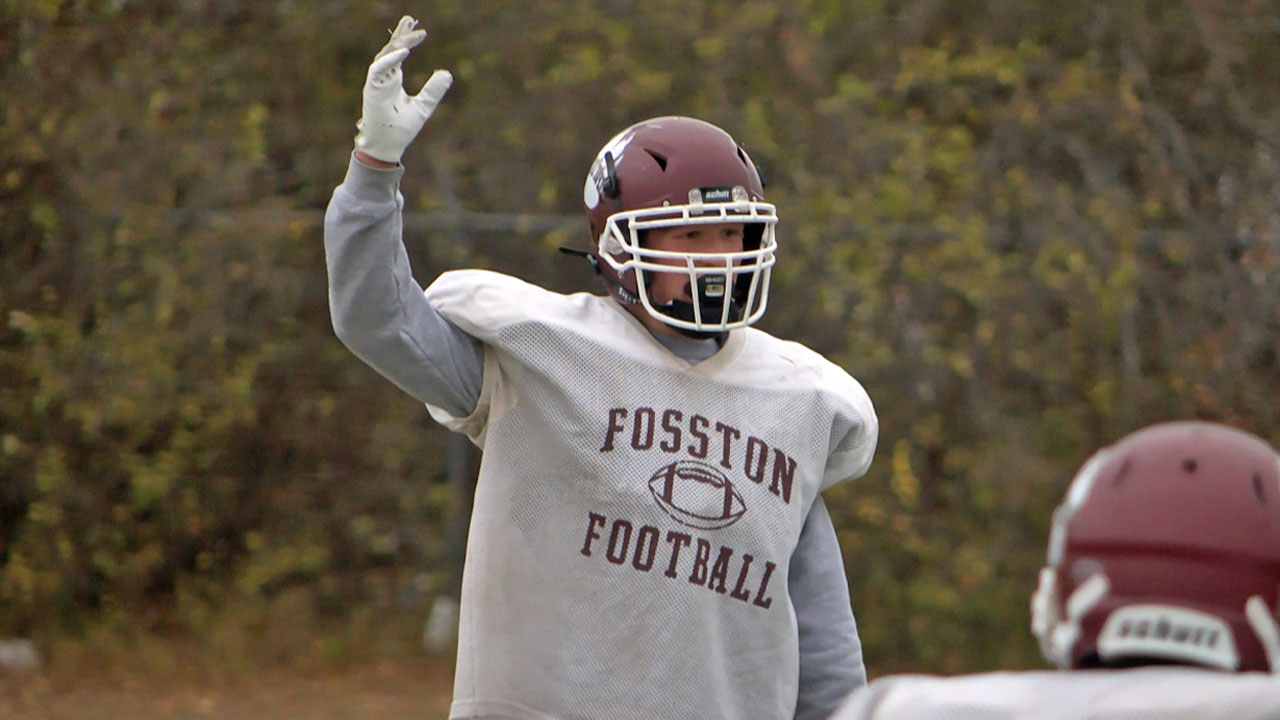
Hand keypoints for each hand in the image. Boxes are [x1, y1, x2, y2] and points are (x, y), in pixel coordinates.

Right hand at [354, 15, 452, 163]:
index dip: (408, 41)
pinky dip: (390, 61)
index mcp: (393, 79)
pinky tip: (404, 53)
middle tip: (410, 20)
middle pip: (390, 49)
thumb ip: (433, 90)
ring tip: (411, 36)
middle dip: (400, 34)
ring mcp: (377, 82)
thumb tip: (447, 73)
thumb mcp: (424, 106)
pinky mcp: (372, 90)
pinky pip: (378, 70)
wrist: (388, 146)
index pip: (399, 53)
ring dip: (398, 44)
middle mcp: (383, 78)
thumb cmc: (401, 128)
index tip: (421, 31)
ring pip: (385, 56)